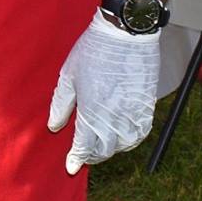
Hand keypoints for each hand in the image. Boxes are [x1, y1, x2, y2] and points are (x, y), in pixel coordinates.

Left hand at [47, 10, 161, 171]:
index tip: (71, 167)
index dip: (76, 159)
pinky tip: (123, 136)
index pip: (83, 146)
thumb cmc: (93, 50)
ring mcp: (133, 111)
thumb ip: (61, 104)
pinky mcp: (147, 105)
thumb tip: (54, 126)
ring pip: (124, 144)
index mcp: (91, 109)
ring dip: (111, 149)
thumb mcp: (68, 75)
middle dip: (92, 156)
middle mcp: (114, 115)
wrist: (127, 33)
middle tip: (84, 154)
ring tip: (102, 144)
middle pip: (104, 150)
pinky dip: (131, 139)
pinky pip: (141, 132)